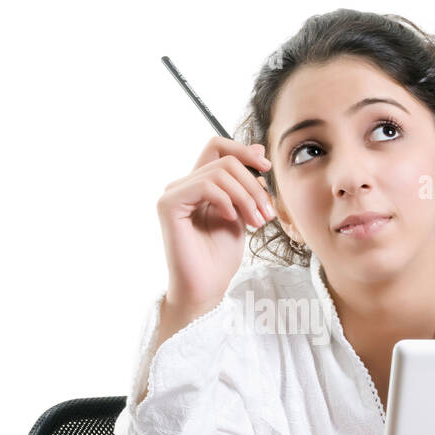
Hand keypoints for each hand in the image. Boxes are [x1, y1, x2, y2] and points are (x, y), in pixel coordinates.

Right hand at [156, 137, 276, 313]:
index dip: (243, 150)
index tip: (266, 169)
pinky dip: (226, 200)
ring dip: (246, 196)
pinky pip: (204, 185)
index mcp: (198, 185)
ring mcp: (173, 194)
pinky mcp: (168, 205)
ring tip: (256, 221)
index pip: (217, 146)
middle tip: (266, 212)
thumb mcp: (242, 212)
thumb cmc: (220, 257)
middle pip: (225, 160)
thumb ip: (245, 183)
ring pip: (219, 172)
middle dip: (253, 184)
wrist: (206, 287)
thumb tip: (257, 149)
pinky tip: (231, 219)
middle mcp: (182, 185)